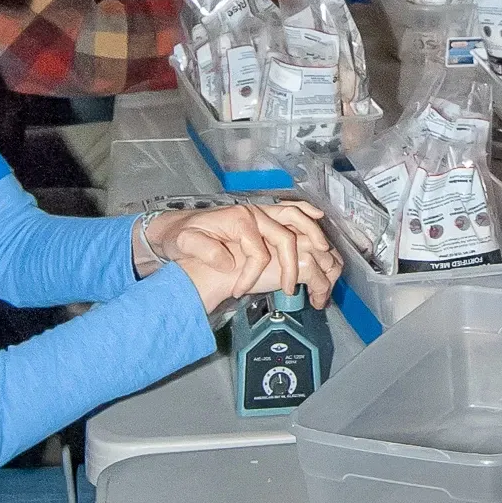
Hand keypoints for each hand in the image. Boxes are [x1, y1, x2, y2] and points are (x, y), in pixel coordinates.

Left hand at [146, 202, 342, 310]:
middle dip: (291, 262)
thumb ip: (205, 251)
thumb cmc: (183, 235)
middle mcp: (253, 213)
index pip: (257, 252)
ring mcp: (260, 211)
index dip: (252, 275)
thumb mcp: (185, 243)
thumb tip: (228, 262)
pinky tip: (318, 221)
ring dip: (312, 234)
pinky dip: (307, 215)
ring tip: (323, 253)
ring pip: (295, 217)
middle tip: (291, 285)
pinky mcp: (263, 215)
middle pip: (284, 235)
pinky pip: (292, 211)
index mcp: (236, 221)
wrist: (178, 225)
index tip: (239, 292)